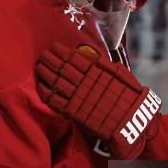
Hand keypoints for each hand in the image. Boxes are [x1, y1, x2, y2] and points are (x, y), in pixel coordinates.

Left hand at [36, 44, 160, 158]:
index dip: (61, 51)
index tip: (53, 47)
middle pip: (61, 67)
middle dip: (50, 59)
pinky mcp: (73, 112)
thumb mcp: (119, 73)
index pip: (73, 57)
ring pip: (55, 81)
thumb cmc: (127, 95)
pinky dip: (46, 92)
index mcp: (95, 71)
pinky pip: (54, 100)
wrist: (129, 120)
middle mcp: (84, 82)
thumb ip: (101, 63)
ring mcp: (77, 97)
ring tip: (39, 66)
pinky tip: (41, 86)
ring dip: (45, 73)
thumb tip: (84, 53)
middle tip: (42, 54)